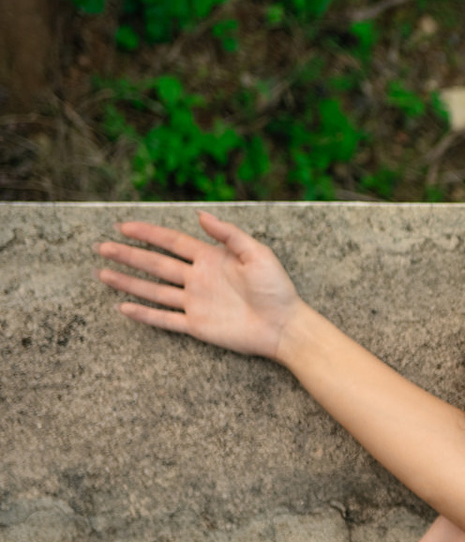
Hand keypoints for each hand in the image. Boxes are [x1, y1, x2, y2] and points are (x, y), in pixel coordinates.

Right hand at [96, 212, 306, 359]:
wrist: (284, 325)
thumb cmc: (277, 288)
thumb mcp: (257, 254)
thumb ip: (229, 235)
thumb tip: (201, 215)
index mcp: (211, 259)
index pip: (172, 242)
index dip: (148, 233)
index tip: (124, 226)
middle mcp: (198, 279)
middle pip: (156, 264)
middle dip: (129, 255)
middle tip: (102, 247)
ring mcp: (196, 303)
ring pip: (154, 291)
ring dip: (129, 282)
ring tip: (103, 273)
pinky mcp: (197, 326)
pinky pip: (165, 319)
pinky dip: (144, 314)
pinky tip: (123, 307)